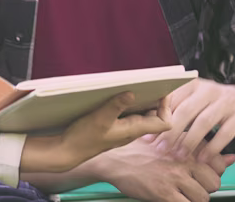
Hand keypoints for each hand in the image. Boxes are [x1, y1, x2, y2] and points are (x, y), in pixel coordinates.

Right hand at [21, 93, 170, 173]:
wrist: (68, 151)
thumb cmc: (84, 137)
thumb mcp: (100, 118)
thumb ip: (116, 105)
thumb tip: (132, 93)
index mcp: (134, 130)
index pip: (164, 123)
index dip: (167, 107)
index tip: (161, 91)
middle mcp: (132, 130)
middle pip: (156, 116)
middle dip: (157, 100)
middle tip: (151, 83)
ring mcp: (124, 129)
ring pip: (143, 114)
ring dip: (143, 100)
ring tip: (138, 85)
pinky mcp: (114, 126)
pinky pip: (130, 114)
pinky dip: (130, 103)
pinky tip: (121, 94)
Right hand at [84, 135, 234, 201]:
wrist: (114, 160)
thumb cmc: (142, 151)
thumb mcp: (173, 144)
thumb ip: (204, 152)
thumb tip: (232, 158)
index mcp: (187, 147)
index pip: (218, 164)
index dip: (212, 173)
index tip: (199, 175)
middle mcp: (184, 161)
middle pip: (214, 183)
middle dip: (205, 189)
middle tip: (190, 187)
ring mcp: (174, 178)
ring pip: (203, 197)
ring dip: (194, 200)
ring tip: (181, 195)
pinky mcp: (163, 193)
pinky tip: (173, 199)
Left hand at [156, 79, 234, 162]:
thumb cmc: (211, 103)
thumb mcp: (193, 99)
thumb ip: (174, 108)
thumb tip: (146, 125)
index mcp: (193, 85)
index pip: (173, 99)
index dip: (159, 118)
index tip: (148, 135)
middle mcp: (209, 91)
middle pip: (186, 111)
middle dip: (171, 132)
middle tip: (160, 149)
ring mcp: (226, 103)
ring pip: (204, 122)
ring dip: (189, 141)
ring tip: (178, 156)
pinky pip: (224, 134)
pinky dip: (211, 148)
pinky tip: (201, 159)